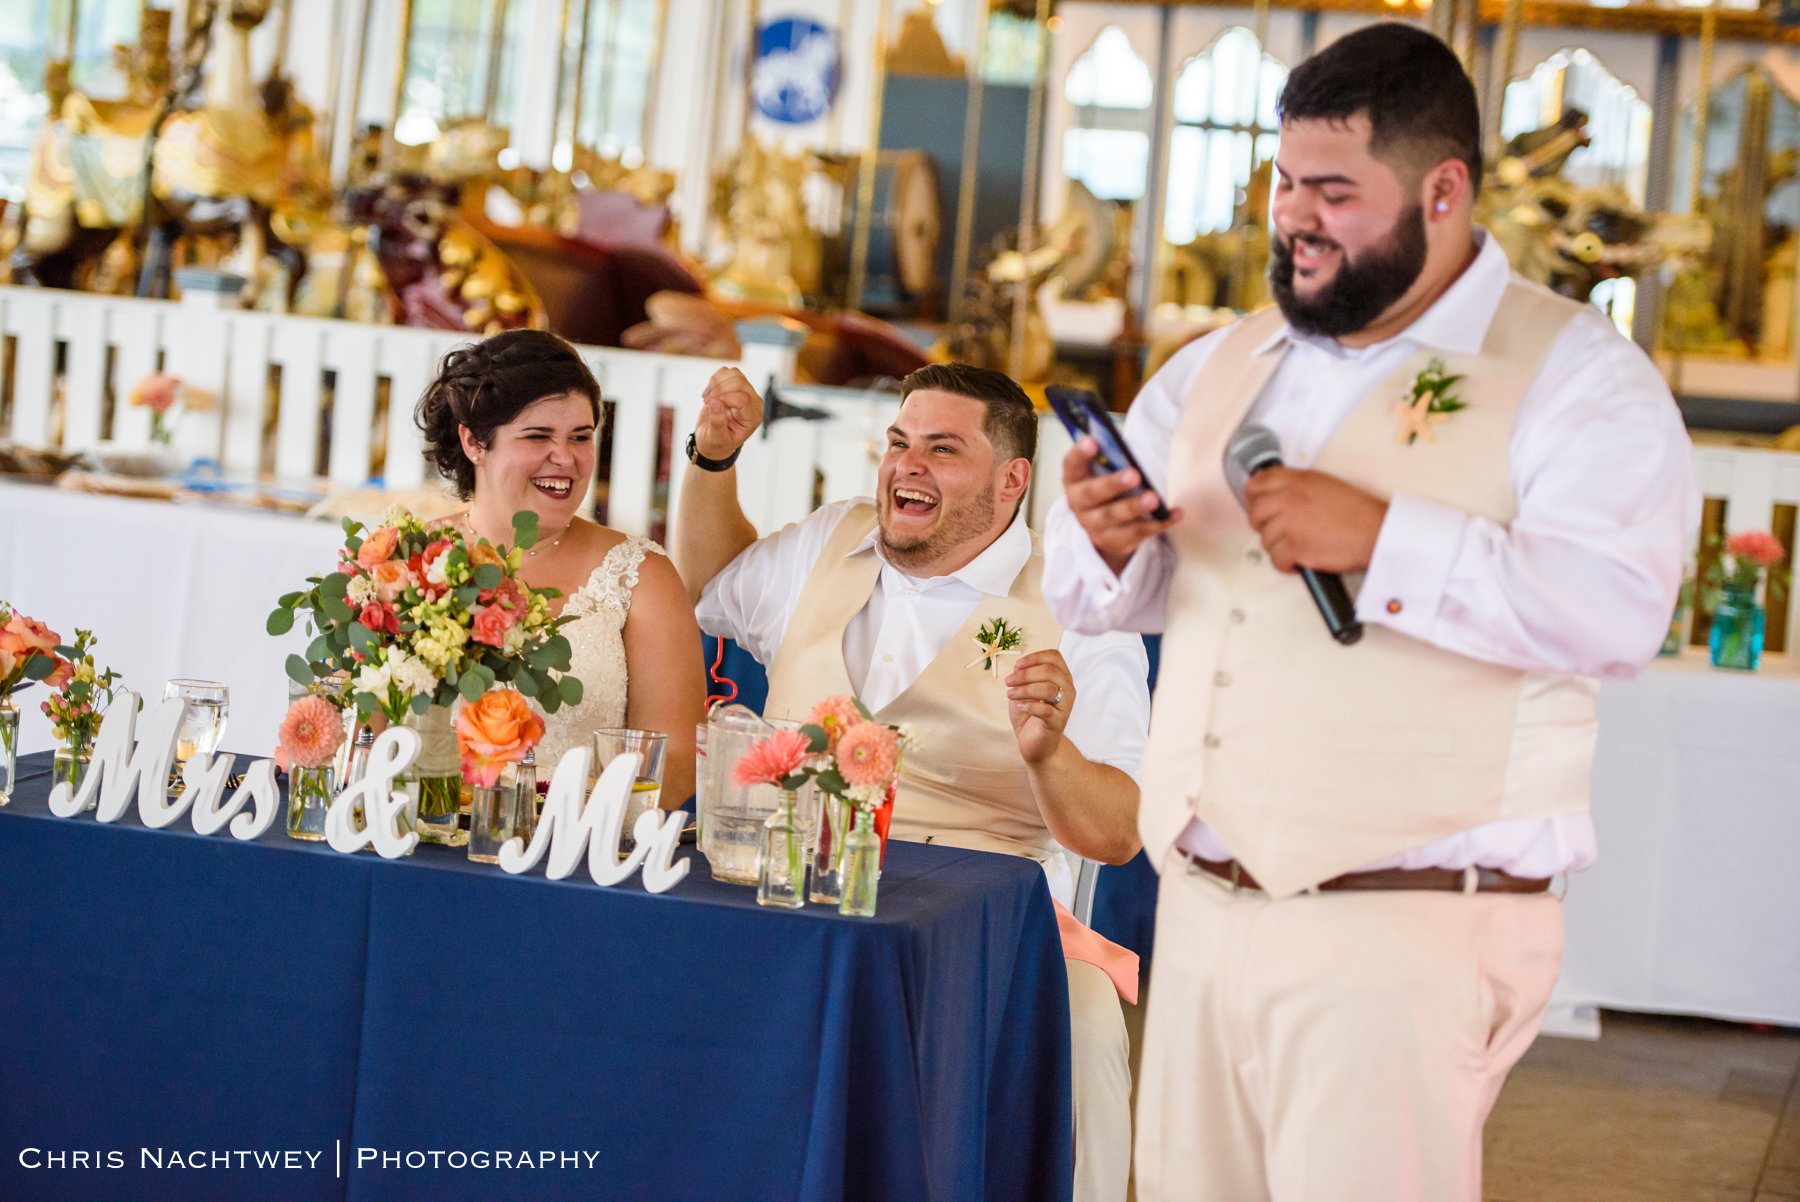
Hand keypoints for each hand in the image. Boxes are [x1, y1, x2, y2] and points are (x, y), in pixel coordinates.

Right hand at [695, 367, 763, 459]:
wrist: (712, 438)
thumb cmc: (717, 443)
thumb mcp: (716, 438)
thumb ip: (717, 423)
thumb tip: (716, 402)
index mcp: (752, 418)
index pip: (743, 398)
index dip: (724, 398)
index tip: (710, 406)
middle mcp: (752, 402)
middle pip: (740, 382)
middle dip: (719, 389)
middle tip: (707, 401)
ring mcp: (745, 392)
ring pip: (734, 373)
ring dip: (716, 382)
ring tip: (707, 398)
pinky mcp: (734, 386)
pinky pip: (726, 372)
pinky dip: (714, 379)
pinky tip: (709, 393)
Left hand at [1005, 650, 1072, 765]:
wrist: (1037, 745)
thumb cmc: (1031, 715)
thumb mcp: (1023, 691)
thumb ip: (1023, 676)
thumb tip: (1019, 666)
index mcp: (1061, 678)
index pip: (1054, 657)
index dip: (1035, 657)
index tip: (1017, 664)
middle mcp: (1067, 690)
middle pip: (1050, 671)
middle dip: (1025, 674)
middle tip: (1007, 682)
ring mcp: (1064, 707)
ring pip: (1049, 689)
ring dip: (1025, 689)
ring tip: (1010, 694)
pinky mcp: (1058, 723)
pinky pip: (1047, 711)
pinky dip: (1030, 706)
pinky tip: (1020, 706)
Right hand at [1062, 437, 1182, 576]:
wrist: (1102, 528)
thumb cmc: (1106, 490)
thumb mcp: (1101, 473)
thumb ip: (1110, 460)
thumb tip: (1129, 449)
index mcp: (1075, 480)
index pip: (1072, 464)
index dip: (1080, 453)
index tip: (1092, 441)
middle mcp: (1079, 504)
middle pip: (1093, 494)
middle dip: (1113, 484)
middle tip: (1134, 475)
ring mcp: (1095, 526)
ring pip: (1114, 517)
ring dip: (1135, 507)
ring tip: (1154, 498)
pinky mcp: (1115, 541)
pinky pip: (1138, 532)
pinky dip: (1159, 523)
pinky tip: (1175, 513)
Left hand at [1242, 467, 1387, 573]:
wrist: (1378, 532)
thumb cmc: (1358, 514)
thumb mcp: (1325, 486)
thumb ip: (1298, 487)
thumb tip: (1276, 497)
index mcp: (1298, 480)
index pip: (1257, 483)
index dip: (1252, 496)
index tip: (1255, 504)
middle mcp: (1290, 498)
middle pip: (1255, 513)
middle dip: (1263, 525)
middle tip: (1278, 532)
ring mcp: (1291, 522)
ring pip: (1266, 539)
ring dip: (1279, 547)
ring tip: (1299, 547)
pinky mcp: (1295, 547)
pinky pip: (1276, 560)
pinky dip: (1287, 565)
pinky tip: (1299, 562)